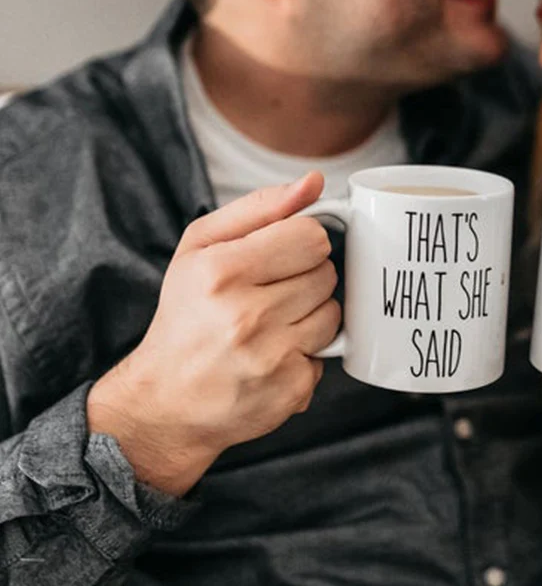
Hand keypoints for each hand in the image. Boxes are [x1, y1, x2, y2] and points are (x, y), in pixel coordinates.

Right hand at [88, 171, 340, 494]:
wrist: (164, 403)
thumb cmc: (185, 316)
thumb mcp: (201, 247)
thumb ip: (260, 207)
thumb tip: (314, 182)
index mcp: (221, 271)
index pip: (310, 236)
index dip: (300, 243)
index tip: (280, 256)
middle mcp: (245, 316)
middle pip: (326, 272)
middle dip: (304, 278)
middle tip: (268, 294)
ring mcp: (270, 357)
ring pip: (334, 311)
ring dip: (310, 314)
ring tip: (271, 324)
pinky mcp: (291, 390)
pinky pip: (329, 352)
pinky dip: (307, 351)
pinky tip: (274, 355)